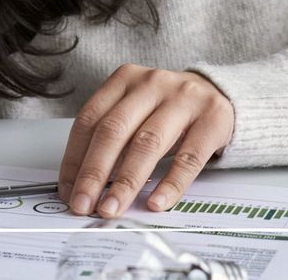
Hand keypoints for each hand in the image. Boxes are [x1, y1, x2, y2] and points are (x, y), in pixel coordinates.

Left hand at [57, 64, 234, 217]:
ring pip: (147, 143)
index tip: (68, 191)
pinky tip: (157, 203)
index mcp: (125, 79)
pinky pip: (189, 158)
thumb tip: (83, 185)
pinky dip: (171, 184)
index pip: (89, 120)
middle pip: (114, 130)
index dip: (75, 158)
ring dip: (126, 182)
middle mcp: (152, 84)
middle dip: (94, 173)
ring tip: (112, 208)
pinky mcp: (212, 120)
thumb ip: (112, 138)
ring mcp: (184, 99)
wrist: (220, 95)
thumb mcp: (137, 111)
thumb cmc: (168, 109)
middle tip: (83, 204)